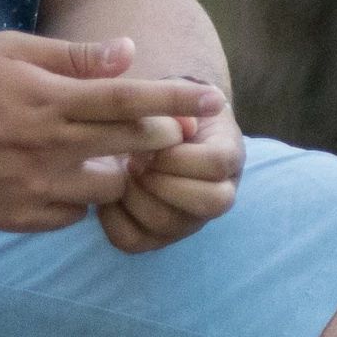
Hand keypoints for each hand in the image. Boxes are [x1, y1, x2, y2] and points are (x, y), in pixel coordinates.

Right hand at [0, 35, 221, 233]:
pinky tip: (68, 176)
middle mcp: (44, 146)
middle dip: (165, 138)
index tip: (215, 100)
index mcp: (47, 98)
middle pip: (132, 147)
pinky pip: (73, 213)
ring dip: (119, 171)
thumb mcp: (13, 50)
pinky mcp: (14, 217)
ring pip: (108, 188)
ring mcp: (29, 187)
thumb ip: (75, 57)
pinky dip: (81, 196)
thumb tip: (132, 54)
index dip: (179, 100)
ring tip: (106, 154)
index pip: (130, 99)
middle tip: (178, 131)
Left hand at [96, 83, 244, 253]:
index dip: (179, 155)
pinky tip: (107, 195)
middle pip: (212, 203)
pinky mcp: (155, 237)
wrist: (152, 130)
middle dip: (164, 181)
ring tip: (120, 175)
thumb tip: (181, 128)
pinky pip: (132, 241)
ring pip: (169, 224)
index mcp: (228, 155)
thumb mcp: (174, 96)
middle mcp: (218, 194)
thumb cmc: (164, 110)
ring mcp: (188, 221)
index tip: (151, 141)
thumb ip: (176, 104)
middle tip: (134, 163)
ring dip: (136, 198)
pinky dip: (112, 219)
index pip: (218, 164)